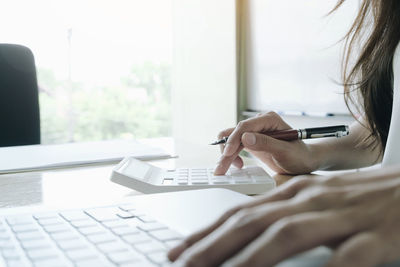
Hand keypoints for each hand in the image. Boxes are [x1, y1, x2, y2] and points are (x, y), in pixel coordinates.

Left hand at [168, 166, 399, 266]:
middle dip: (213, 246)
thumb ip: (285, 217)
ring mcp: (342, 215)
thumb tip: (249, 238)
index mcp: (295, 193)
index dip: (207, 233)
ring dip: (250, 259)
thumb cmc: (362, 198)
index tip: (180, 251)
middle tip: (183, 266)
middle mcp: (310, 199)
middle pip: (252, 222)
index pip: (240, 212)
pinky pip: (346, 259)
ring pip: (286, 235)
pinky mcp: (376, 234)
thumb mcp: (317, 202)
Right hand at [214, 112, 318, 174]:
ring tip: (224, 170)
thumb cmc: (300, 156)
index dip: (233, 140)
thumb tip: (245, 138)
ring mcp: (254, 131)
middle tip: (221, 168)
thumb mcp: (285, 152)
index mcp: (269, 119)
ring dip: (226, 155)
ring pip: (232, 140)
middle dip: (226, 151)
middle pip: (235, 133)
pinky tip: (238, 165)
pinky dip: (232, 156)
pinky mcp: (251, 140)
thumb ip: (266, 143)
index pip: (245, 126)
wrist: (305, 162)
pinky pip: (235, 146)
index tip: (227, 154)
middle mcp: (259, 123)